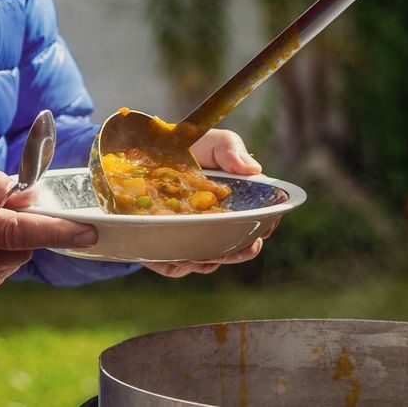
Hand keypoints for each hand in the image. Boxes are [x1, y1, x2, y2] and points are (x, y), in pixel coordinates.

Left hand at [145, 128, 267, 276]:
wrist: (144, 152)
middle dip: (237, 253)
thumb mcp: (212, 142)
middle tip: (232, 247)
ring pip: (209, 262)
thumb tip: (253, 169)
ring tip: (197, 252)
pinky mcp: (169, 246)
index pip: (260, 221)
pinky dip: (177, 263)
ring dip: (207, 260)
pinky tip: (173, 254)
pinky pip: (176, 266)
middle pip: (238, 249)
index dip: (263, 228)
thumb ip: (231, 150)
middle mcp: (221, 223)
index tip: (260, 230)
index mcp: (239, 201)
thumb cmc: (188, 146)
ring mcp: (195, 236)